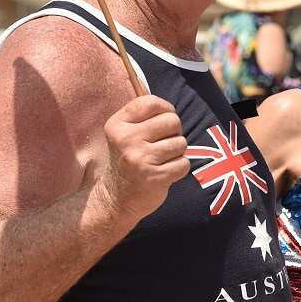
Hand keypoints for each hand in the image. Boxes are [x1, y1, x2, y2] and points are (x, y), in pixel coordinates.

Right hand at [96, 95, 189, 223]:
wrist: (116, 199)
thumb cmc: (127, 160)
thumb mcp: (123, 134)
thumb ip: (142, 116)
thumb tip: (170, 107)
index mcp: (117, 125)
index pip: (151, 102)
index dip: (165, 109)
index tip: (163, 121)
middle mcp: (126, 140)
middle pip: (172, 121)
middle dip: (174, 132)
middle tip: (162, 145)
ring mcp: (140, 159)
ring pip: (181, 142)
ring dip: (176, 152)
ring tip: (161, 160)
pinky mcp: (154, 177)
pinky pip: (184, 163)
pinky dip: (179, 168)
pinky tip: (164, 172)